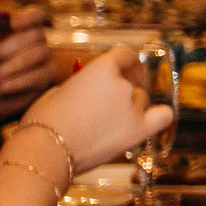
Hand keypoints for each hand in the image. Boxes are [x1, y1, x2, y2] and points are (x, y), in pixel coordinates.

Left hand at [0, 6, 53, 119]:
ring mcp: (45, 60)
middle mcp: (38, 41)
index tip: (13, 24)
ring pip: (39, 54)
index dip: (30, 17)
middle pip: (37, 35)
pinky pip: (37, 77)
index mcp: (21, 28)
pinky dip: (15, 82)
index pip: (38, 14)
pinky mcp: (46, 79)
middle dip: (10, 46)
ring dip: (11, 66)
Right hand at [20, 47, 174, 174]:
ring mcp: (133, 107)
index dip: (124, 62)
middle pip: (132, 80)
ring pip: (142, 99)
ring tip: (110, 121)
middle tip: (107, 101)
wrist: (46, 150)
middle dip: (121, 87)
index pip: (125, 55)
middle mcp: (123, 84)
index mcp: (101, 68)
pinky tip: (145, 120)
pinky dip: (158, 116)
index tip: (122, 68)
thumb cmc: (43, 122)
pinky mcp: (139, 130)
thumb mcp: (58, 90)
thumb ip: (82, 84)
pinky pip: (163, 116)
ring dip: (131, 105)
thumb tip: (88, 89)